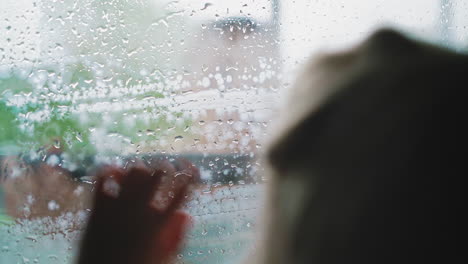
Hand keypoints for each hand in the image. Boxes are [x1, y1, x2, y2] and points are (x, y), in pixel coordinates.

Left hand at [77, 160, 197, 263]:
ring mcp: (120, 208)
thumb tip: (185, 215)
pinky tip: (111, 171)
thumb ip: (176, 237)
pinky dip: (109, 171)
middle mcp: (142, 211)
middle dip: (163, 169)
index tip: (188, 171)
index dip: (188, 177)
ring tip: (138, 171)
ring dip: (139, 170)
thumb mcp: (162, 258)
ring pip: (134, 172)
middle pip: (158, 175)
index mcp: (160, 224)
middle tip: (161, 169)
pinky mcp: (99, 209)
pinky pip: (103, 179)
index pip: (181, 192)